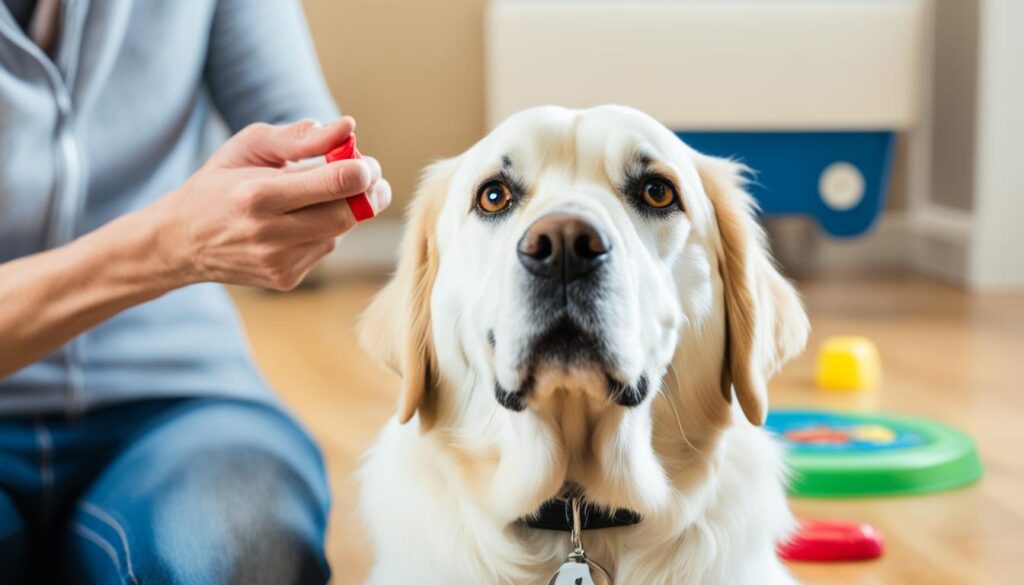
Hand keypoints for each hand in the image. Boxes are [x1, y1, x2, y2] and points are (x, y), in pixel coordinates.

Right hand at [145, 117, 391, 290]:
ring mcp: (278, 262)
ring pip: (338, 233)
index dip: (364, 171)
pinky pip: (323, 249)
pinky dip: (323, 231)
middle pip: (346, 214)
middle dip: (367, 193)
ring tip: (320, 194)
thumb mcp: (248, 146)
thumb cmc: (219, 183)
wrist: (182, 241)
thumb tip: (347, 128)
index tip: (366, 163)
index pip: (336, 183)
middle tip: (369, 176)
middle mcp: (268, 234)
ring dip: (342, 210)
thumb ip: (299, 137)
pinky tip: (299, 221)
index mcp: (257, 195)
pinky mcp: (285, 279)